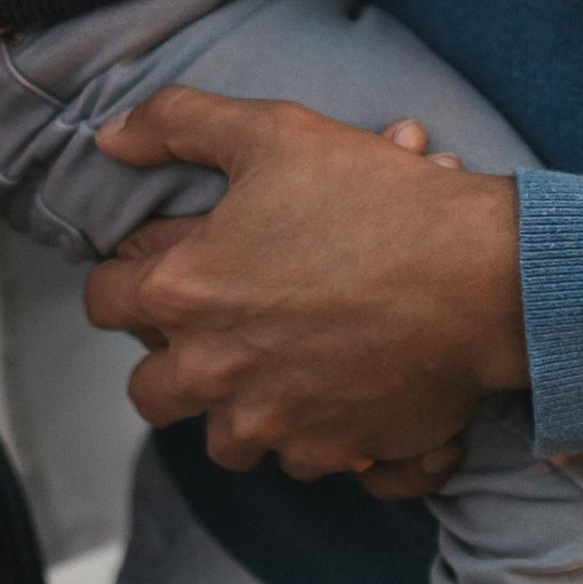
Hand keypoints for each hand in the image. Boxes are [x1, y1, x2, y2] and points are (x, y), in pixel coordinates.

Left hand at [81, 88, 526, 475]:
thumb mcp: (270, 131)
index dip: (121, 280)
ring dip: (234, 409)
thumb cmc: (374, 199)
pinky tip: (332, 390)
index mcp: (185, 292)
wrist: (479, 277)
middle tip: (208, 329)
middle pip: (150, 394)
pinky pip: (296, 460)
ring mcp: (272, 422)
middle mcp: (215, 370)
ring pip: (221, 441)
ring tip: (270, 366)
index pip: (103, 303)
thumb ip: (177, 123)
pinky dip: (307, 434)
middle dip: (168, 362)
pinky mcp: (331, 452)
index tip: (152, 269)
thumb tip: (112, 136)